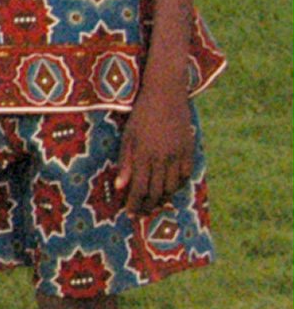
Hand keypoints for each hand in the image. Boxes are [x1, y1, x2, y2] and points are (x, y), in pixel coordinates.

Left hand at [116, 80, 192, 215]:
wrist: (166, 94)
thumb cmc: (141, 115)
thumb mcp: (127, 137)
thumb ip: (125, 162)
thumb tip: (120, 187)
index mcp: (143, 154)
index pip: (139, 188)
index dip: (134, 203)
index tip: (130, 213)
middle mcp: (162, 157)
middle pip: (156, 191)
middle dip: (147, 205)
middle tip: (141, 214)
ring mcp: (178, 154)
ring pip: (172, 186)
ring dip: (163, 199)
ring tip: (154, 205)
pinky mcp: (189, 149)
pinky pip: (186, 174)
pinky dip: (178, 185)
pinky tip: (171, 190)